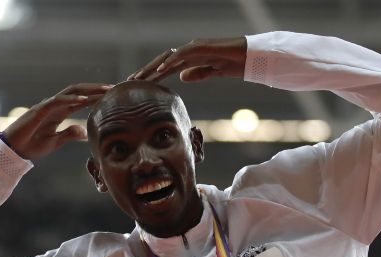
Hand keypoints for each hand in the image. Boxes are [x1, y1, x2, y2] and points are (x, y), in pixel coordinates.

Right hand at [1, 83, 111, 160]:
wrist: (13, 150)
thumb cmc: (31, 146)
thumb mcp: (55, 142)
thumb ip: (70, 135)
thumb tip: (85, 132)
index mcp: (59, 113)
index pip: (81, 101)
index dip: (96, 97)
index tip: (112, 97)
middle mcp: (55, 106)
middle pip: (79, 92)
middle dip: (96, 89)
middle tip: (115, 88)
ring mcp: (47, 106)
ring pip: (71, 92)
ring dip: (89, 90)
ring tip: (105, 90)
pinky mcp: (39, 110)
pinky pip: (57, 101)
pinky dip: (71, 99)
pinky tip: (84, 100)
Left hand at [128, 37, 246, 82]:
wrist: (249, 56)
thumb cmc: (233, 63)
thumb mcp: (212, 72)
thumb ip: (197, 73)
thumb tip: (182, 77)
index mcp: (190, 59)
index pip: (167, 69)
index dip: (153, 76)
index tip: (140, 85)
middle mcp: (189, 52)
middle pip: (163, 62)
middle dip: (146, 71)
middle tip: (130, 81)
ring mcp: (194, 48)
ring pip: (168, 58)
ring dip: (152, 67)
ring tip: (140, 77)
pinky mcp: (201, 47)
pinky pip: (182, 55)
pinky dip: (170, 62)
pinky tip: (160, 70)